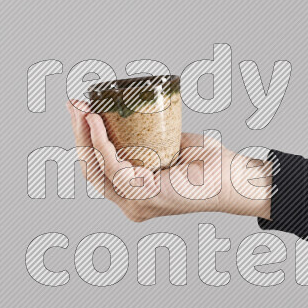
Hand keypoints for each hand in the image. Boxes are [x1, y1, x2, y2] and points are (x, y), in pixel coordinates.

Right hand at [67, 100, 271, 221]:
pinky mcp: (143, 197)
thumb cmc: (209, 164)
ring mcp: (135, 204)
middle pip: (91, 169)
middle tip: (74, 104)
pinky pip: (114, 168)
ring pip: (97, 168)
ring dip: (85, 135)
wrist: (234, 177)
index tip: (80, 109)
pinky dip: (102, 144)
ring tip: (83, 109)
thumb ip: (147, 139)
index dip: (85, 139)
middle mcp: (131, 203)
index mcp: (135, 193)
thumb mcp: (169, 145)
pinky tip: (97, 123)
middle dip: (78, 134)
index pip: (99, 169)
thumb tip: (127, 114)